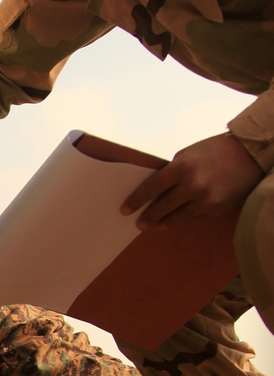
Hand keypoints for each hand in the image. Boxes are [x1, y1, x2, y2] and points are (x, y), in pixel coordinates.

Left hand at [120, 132, 262, 228]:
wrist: (249, 156)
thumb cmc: (215, 151)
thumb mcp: (188, 154)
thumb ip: (172, 171)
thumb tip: (155, 190)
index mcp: (182, 167)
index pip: (151, 188)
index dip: (136, 200)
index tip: (125, 210)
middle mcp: (193, 186)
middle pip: (162, 207)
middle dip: (148, 216)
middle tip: (139, 223)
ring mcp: (205, 201)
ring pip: (177, 217)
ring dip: (164, 222)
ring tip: (155, 225)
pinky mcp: (216, 211)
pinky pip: (194, 218)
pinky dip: (183, 218)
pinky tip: (176, 219)